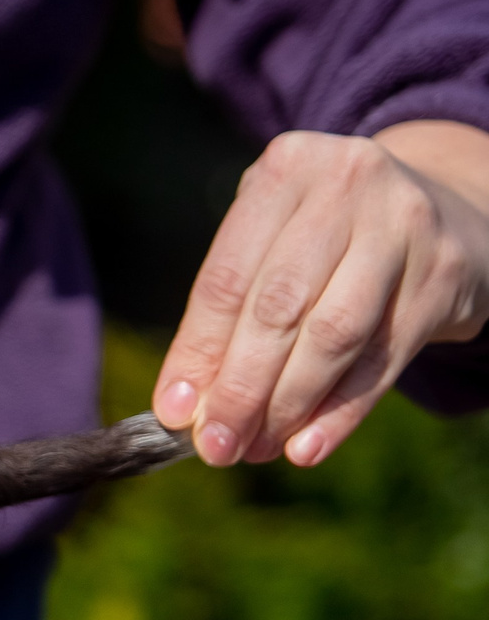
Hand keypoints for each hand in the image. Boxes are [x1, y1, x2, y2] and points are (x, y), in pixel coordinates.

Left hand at [153, 120, 488, 466]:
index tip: (174, 412)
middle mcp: (347, 186)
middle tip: (214, 446)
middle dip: (239, 388)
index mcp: (286, 168)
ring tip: (255, 450)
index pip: (226, 277)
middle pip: (278, 308)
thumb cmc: (328, 236)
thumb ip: (228, 311)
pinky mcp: (443, 275)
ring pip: (333, 336)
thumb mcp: (273, 241)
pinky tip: (306, 448)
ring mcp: (404, 227)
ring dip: (287, 405)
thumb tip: (186, 404)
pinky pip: (383, 360)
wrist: (446, 212)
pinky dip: (340, 412)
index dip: (198, 351)